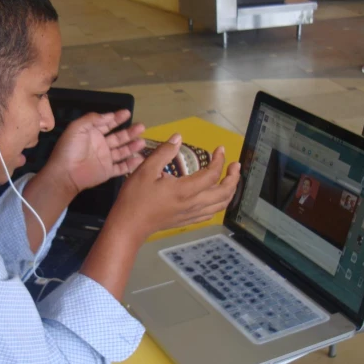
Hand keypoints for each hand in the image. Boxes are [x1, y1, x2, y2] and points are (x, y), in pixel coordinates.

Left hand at [44, 110, 145, 195]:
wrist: (66, 173)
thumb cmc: (69, 149)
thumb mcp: (76, 128)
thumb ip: (92, 119)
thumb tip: (108, 115)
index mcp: (92, 133)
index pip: (107, 124)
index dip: (117, 118)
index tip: (127, 113)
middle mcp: (100, 145)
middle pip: (118, 137)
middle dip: (130, 132)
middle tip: (141, 126)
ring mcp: (105, 159)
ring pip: (122, 151)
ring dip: (132, 146)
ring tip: (142, 141)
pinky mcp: (108, 171)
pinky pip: (122, 167)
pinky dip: (131, 164)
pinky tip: (140, 158)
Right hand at [108, 134, 240, 241]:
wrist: (128, 225)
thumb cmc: (135, 198)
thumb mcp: (145, 170)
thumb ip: (163, 153)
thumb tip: (178, 137)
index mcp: (185, 190)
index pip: (212, 174)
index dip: (219, 160)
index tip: (219, 149)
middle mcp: (193, 203)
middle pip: (224, 192)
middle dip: (233, 177)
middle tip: (235, 165)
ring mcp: (191, 214)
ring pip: (221, 205)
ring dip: (230, 191)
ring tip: (230, 180)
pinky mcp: (187, 221)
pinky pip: (210, 213)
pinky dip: (219, 204)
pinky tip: (216, 198)